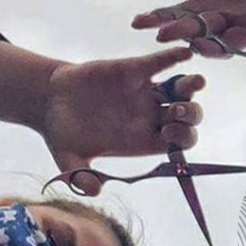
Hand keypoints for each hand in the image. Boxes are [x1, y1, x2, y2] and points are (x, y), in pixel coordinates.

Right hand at [39, 47, 205, 194]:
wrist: (49, 100)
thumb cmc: (62, 134)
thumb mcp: (68, 158)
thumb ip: (80, 176)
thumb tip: (93, 191)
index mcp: (142, 141)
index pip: (177, 143)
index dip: (182, 139)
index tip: (170, 133)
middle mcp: (150, 117)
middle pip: (185, 118)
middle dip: (189, 115)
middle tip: (177, 110)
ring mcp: (145, 93)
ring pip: (179, 90)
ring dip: (190, 87)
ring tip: (196, 82)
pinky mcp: (134, 70)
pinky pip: (159, 64)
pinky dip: (172, 58)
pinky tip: (185, 54)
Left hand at [126, 0, 245, 53]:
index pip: (233, 40)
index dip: (221, 43)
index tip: (208, 46)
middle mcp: (223, 20)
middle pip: (202, 33)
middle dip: (185, 36)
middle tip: (168, 39)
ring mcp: (204, 4)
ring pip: (181, 16)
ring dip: (161, 19)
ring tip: (140, 22)